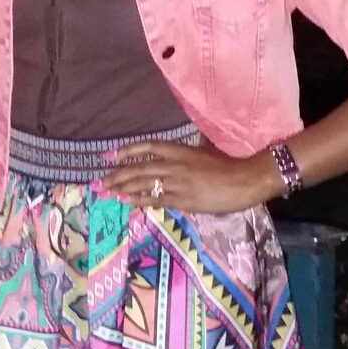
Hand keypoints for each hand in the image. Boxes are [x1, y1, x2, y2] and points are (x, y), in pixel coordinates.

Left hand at [101, 139, 280, 215]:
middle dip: (118, 174)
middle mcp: (176, 165)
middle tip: (100, 180)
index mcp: (182, 150)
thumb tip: (183, 150)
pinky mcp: (184, 201)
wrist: (246, 180)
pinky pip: (156, 200)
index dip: (128, 150)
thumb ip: (191, 151)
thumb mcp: (207, 150)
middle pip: (140, 168)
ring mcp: (178, 183)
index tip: (111, 155)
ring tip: (107, 191)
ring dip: (123, 188)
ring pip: (144, 185)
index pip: (148, 147)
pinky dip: (140, 200)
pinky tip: (127, 201)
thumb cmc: (230, 164)